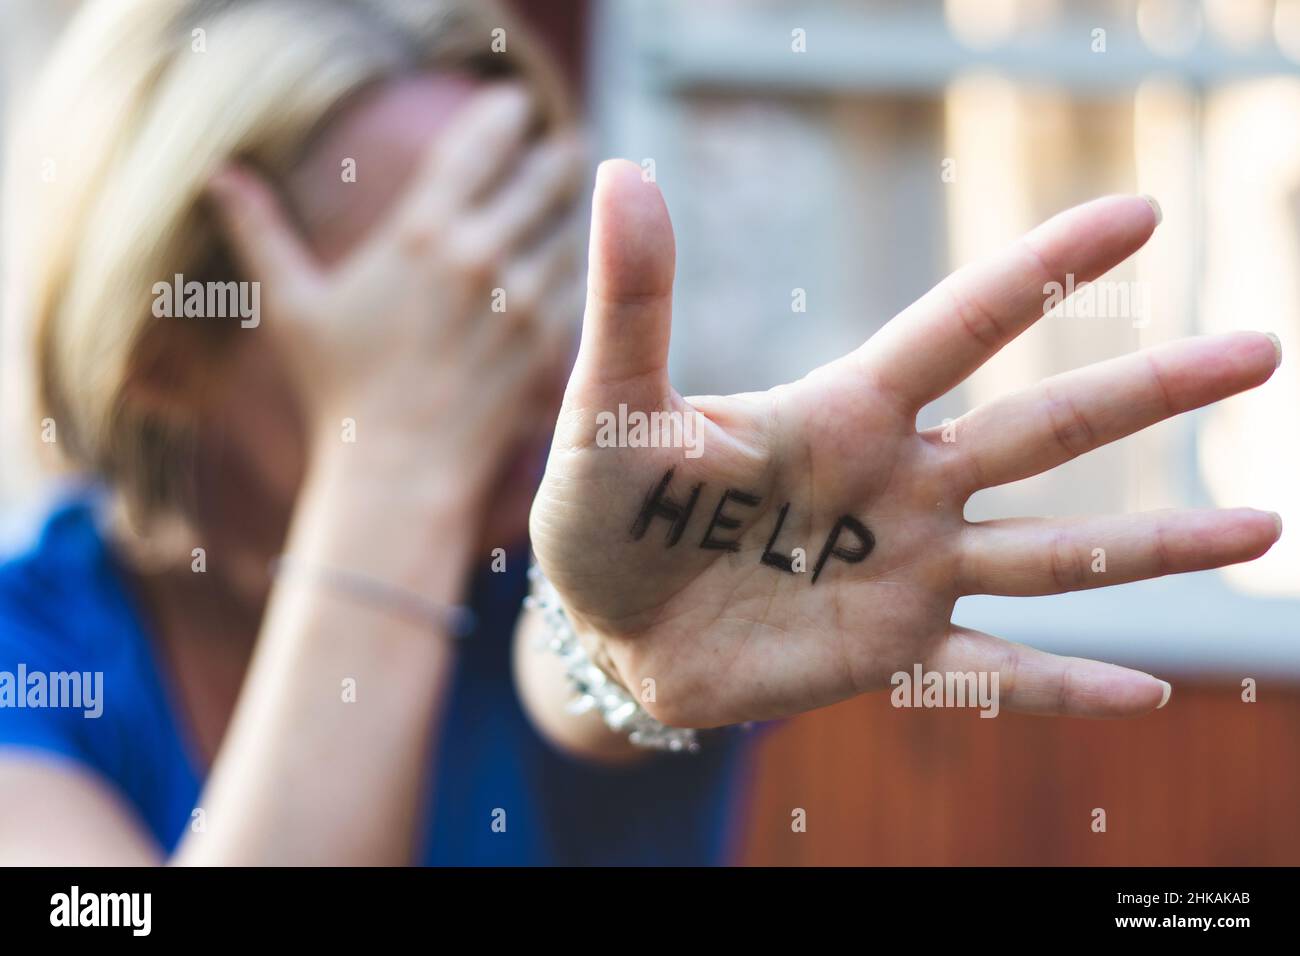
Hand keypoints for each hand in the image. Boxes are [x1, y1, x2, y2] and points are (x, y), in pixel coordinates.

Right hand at [207, 84, 582, 504]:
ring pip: (571, 228)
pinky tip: (578, 259)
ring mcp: (523, 301)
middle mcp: (481, 257)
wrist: (400, 468)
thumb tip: (220, 176)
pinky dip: (582, 263)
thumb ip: (262, 233)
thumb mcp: (293, 306)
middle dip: (555, 155)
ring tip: (573, 195)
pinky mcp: (549, 342)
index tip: (513, 104)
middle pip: (542, 176)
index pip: (477, 145)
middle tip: (561, 147)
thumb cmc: (340, 390)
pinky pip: (582, 282)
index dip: (502, 115)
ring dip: (573, 206)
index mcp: (422, 234)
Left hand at [530, 160, 1281, 727]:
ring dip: (1151, 544)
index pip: (961, 325)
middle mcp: (898, 484)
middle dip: (1149, 391)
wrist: (604, 628)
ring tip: (1262, 523)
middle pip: (1044, 430)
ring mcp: (906, 572)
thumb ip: (632, 301)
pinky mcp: (889, 654)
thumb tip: (621, 169)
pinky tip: (1147, 696)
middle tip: (1261, 349)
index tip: (1137, 213)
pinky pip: (992, 672)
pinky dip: (1062, 685)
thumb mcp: (611, 408)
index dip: (1044, 270)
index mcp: (841, 413)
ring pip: (1051, 554)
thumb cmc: (603, 510)